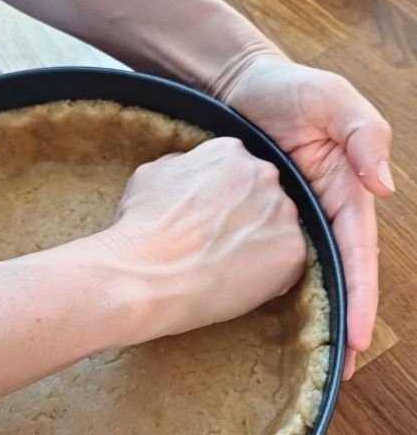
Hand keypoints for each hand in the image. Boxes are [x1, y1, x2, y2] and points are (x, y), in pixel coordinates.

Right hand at [105, 137, 306, 342]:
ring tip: (224, 264)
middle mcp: (263, 175)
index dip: (222, 196)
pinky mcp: (292, 252)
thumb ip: (182, 166)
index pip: (238, 170)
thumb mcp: (150, 176)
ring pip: (277, 227)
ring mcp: (283, 213)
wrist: (146, 277)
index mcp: (229, 153)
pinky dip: (267, 275)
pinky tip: (235, 281)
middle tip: (216, 241)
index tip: (208, 216)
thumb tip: (191, 173)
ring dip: (258, 243)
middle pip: (263, 195)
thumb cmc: (141, 231)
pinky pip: (286, 263)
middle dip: (245, 216)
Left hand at [222, 56, 393, 378]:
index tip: (359, 336)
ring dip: (313, 313)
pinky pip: (268, 255)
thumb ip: (363, 135)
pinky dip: (271, 286)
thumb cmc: (288, 88)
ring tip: (318, 359)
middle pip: (338, 274)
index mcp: (346, 190)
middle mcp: (322, 209)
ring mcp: (291, 216)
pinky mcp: (258, 216)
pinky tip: (262, 316)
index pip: (359, 253)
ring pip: (305, 273)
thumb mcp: (333, 100)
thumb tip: (383, 185)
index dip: (362, 296)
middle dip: (345, 320)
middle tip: (342, 367)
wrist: (235, 85)